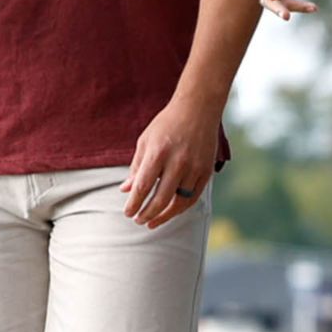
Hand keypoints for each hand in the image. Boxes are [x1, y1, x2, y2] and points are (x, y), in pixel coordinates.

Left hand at [123, 97, 218, 228]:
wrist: (198, 109)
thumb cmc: (167, 124)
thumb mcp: (146, 141)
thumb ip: (136, 167)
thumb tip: (126, 191)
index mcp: (158, 153)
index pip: (142, 187)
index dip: (134, 204)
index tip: (127, 213)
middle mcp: (177, 162)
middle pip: (160, 199)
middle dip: (147, 214)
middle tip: (138, 220)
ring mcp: (194, 168)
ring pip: (178, 202)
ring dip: (163, 216)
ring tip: (152, 222)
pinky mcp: (206, 171)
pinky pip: (193, 197)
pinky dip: (181, 208)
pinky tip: (170, 212)